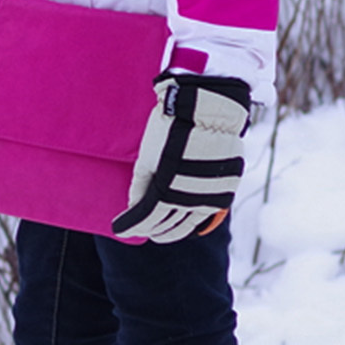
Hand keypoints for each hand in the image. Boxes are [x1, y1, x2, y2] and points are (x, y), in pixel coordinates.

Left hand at [112, 73, 251, 242]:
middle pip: (166, 225)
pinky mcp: (225, 191)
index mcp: (168, 191)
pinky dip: (191, 220)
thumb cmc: (170, 130)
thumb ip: (141, 186)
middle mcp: (191, 200)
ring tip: (158, 232)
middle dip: (149, 230)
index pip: (145, 219)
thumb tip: (135, 206)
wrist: (207, 111)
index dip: (131, 226)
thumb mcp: (147, 158)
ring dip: (171, 230)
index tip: (120, 229)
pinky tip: (182, 221)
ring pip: (188, 224)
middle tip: (139, 230)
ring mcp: (210, 197)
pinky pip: (206, 214)